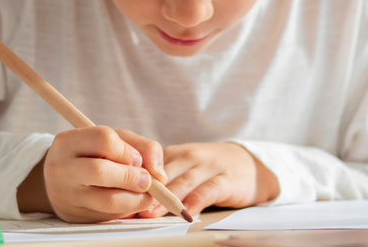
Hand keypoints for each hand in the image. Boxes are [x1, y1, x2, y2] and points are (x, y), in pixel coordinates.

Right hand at [17, 126, 168, 222]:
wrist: (60, 179)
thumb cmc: (93, 154)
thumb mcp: (114, 140)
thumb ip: (142, 147)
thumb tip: (160, 175)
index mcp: (68, 141)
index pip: (104, 139)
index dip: (127, 150)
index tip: (137, 160)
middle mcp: (61, 168)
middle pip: (101, 171)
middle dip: (132, 177)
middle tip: (147, 181)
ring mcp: (66, 195)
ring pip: (107, 200)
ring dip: (136, 199)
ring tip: (146, 195)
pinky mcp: (75, 216)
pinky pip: (108, 216)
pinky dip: (127, 210)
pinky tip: (132, 203)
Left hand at [136, 142, 279, 217]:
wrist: (249, 164)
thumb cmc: (209, 169)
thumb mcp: (184, 167)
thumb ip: (162, 179)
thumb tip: (128, 198)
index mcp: (175, 153)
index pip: (150, 166)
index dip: (134, 180)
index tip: (118, 196)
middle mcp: (190, 156)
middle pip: (163, 174)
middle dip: (144, 191)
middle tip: (128, 206)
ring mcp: (208, 167)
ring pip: (183, 182)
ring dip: (165, 198)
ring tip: (149, 212)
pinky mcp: (226, 179)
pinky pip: (209, 190)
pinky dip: (196, 200)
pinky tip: (187, 211)